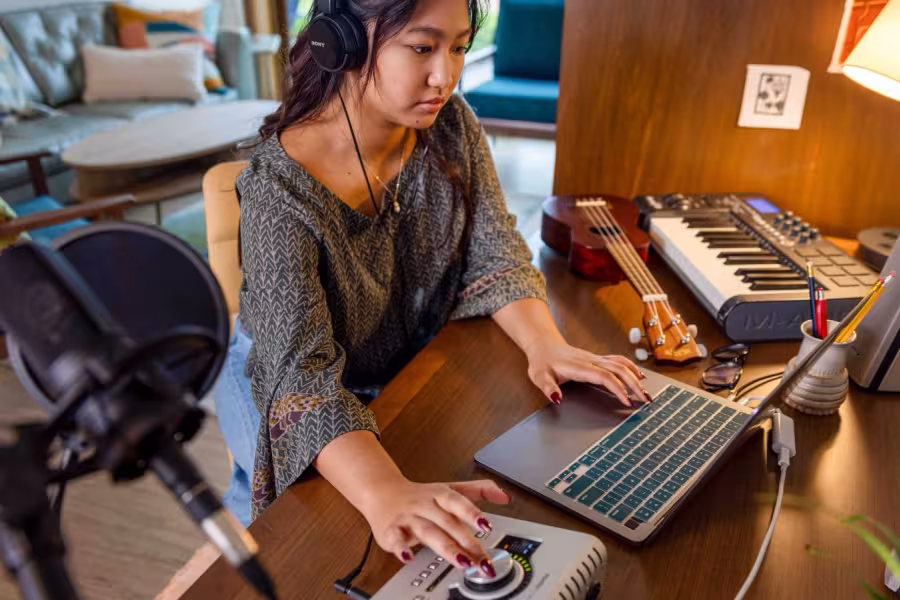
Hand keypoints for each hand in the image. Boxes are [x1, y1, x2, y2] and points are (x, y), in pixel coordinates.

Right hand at [359, 478, 510, 575]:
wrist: (381, 491)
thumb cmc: (420, 495)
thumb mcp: (450, 488)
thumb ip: (479, 491)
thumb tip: (505, 497)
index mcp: (440, 495)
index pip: (457, 501)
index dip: (471, 512)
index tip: (486, 525)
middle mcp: (425, 506)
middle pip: (447, 522)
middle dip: (466, 541)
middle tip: (482, 558)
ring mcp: (408, 519)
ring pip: (428, 532)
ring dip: (445, 547)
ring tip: (463, 562)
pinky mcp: (391, 532)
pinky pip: (396, 540)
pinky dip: (401, 549)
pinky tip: (409, 558)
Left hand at [526, 341, 648, 406]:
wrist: (543, 345)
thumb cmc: (541, 362)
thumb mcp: (538, 376)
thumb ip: (547, 387)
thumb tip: (556, 398)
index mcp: (579, 367)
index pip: (604, 377)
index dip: (618, 388)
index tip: (627, 401)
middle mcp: (591, 361)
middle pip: (619, 370)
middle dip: (634, 385)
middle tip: (645, 401)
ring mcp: (595, 358)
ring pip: (621, 364)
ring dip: (636, 377)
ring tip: (646, 393)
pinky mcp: (597, 358)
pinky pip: (618, 360)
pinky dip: (631, 367)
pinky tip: (639, 375)